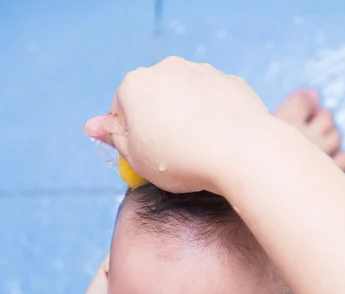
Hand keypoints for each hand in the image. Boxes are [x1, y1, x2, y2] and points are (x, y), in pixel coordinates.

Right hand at [84, 57, 268, 193]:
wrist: (240, 152)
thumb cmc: (181, 160)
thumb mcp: (136, 157)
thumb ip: (114, 138)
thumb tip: (92, 126)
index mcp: (135, 84)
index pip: (120, 110)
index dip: (128, 137)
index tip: (141, 158)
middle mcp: (167, 69)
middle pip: (153, 100)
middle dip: (156, 125)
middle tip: (168, 158)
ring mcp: (202, 72)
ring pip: (184, 99)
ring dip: (185, 120)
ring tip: (196, 152)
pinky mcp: (230, 82)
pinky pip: (213, 103)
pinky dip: (213, 119)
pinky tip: (219, 143)